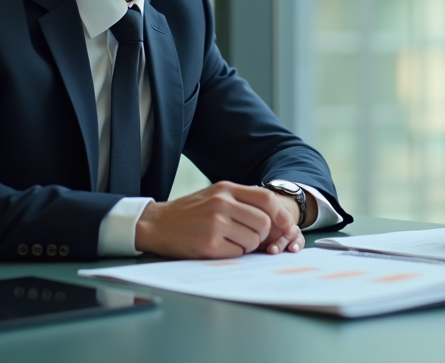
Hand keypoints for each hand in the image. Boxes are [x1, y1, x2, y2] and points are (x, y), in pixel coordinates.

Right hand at [134, 181, 303, 258]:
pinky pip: (237, 254)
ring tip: (230, 242)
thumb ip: (241, 201)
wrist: (157, 224)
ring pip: (252, 240)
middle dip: (262, 236)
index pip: (266, 199)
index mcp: (226, 189)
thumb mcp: (215, 195)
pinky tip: (219, 248)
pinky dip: (233, 254)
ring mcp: (215, 223)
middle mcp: (222, 203)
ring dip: (247, 246)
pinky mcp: (208, 244)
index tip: (287, 227)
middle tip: (249, 238)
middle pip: (263, 223)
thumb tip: (273, 218)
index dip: (281, 215)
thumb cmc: (190, 213)